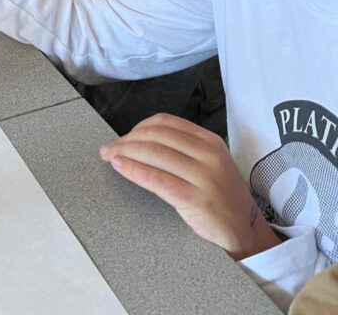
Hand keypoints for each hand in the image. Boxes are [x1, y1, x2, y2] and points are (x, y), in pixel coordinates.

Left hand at [99, 113, 280, 259]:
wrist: (245, 233)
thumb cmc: (220, 197)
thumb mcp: (209, 163)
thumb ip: (182, 148)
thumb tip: (139, 140)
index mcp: (210, 141)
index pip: (165, 122)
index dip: (137, 127)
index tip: (122, 137)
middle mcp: (208, 154)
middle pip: (156, 136)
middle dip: (126, 140)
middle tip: (109, 148)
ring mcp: (204, 176)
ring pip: (154, 154)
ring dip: (125, 153)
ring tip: (110, 157)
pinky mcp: (196, 199)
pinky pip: (156, 179)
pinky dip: (134, 170)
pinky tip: (121, 168)